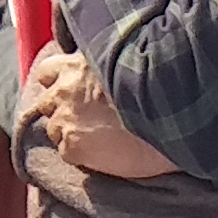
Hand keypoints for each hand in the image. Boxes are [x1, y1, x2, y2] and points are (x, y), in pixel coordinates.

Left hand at [26, 45, 175, 180]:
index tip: (72, 91)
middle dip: (61, 110)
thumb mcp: (127, 63)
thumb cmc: (159, 89)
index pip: (47, 72)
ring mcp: (65, 119)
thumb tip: (105, 76)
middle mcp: (65, 89)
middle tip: (86, 118)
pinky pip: (67, 152)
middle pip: (45, 103)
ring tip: (97, 139)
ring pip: (53, 129)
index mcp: (77, 64)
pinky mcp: (72, 146)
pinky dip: (80, 155)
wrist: (171, 119)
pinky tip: (103, 154)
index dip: (57, 83)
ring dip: (69, 133)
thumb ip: (106, 66)